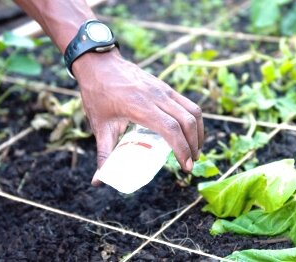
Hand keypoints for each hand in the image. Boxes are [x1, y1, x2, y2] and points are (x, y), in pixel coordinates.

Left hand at [72, 49, 203, 185]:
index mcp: (141, 107)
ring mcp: (164, 90)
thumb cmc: (98, 94)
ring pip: (193, 111)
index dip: (182, 149)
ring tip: (194, 150)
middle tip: (190, 163)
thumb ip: (103, 154)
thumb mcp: (100, 126)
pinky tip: (190, 132)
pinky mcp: (166, 87)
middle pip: (187, 122)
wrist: (99, 64)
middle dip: (193, 145)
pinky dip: (194, 120)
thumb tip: (97, 181)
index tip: (185, 166)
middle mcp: (157, 97)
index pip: (171, 129)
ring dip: (198, 132)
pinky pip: (188, 104)